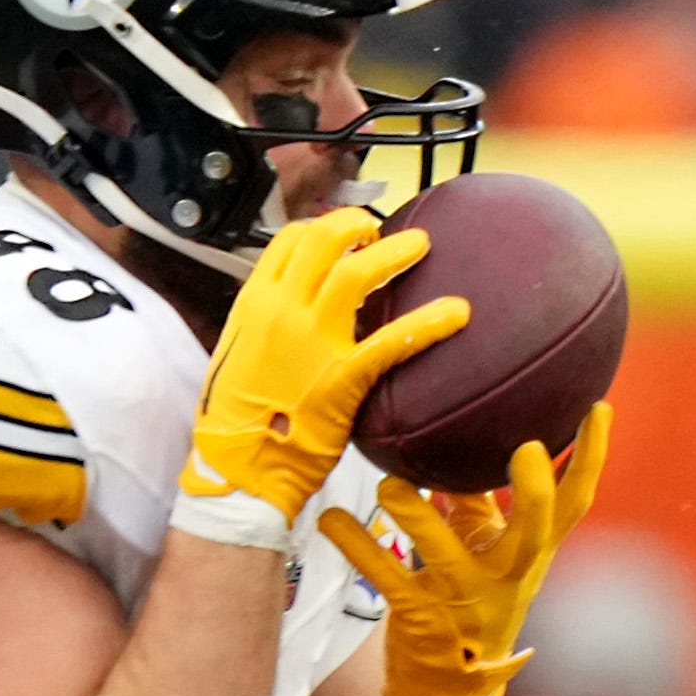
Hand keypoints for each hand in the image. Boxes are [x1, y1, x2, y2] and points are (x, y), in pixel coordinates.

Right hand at [179, 210, 465, 525]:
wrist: (237, 469)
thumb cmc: (236, 423)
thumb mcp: (239, 358)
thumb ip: (267, 330)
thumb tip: (294, 321)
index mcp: (254, 303)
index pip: (290, 241)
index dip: (321, 228)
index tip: (343, 235)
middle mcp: (282, 310)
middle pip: (324, 240)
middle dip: (357, 225)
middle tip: (380, 232)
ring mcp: (312, 340)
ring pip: (358, 272)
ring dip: (395, 252)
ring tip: (420, 246)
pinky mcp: (343, 375)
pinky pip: (392, 340)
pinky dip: (430, 322)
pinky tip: (458, 313)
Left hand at [318, 402, 612, 695]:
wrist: (449, 685)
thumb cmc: (472, 597)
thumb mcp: (487, 547)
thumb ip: (479, 495)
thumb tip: (468, 432)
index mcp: (530, 551)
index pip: (573, 504)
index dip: (591, 458)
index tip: (599, 408)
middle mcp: (506, 574)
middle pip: (534, 533)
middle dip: (534, 493)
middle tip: (527, 448)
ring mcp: (464, 598)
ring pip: (445, 553)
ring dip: (417, 515)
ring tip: (390, 484)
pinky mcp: (420, 615)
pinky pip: (387, 576)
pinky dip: (357, 545)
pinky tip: (332, 518)